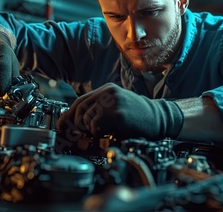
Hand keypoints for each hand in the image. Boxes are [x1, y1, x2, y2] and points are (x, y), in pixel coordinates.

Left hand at [56, 83, 183, 140]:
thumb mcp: (117, 107)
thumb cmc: (139, 116)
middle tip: (83, 134)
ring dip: (91, 130)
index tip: (61, 126)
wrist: (161, 118)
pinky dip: (99, 133)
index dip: (68, 115)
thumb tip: (77, 122)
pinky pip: (97, 126)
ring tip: (103, 132)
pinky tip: (109, 133)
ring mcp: (113, 102)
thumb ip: (99, 110)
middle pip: (80, 109)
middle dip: (77, 125)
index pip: (80, 101)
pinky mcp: (118, 114)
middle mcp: (109, 92)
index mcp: (107, 89)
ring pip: (87, 119)